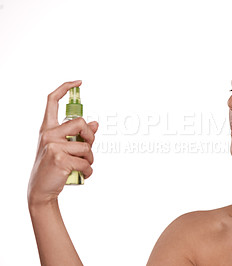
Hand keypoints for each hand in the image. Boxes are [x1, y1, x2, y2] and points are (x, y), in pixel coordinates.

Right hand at [27, 80, 98, 205]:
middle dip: (90, 137)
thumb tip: (95, 124)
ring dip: (90, 159)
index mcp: (47, 128)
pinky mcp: (60, 159)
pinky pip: (86, 162)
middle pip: (80, 123)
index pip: (52, 101)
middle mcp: (48, 134)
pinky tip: (82, 175)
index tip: (78, 82)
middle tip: (88, 149)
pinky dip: (88, 171)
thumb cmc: (53, 166)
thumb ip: (77, 136)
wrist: (41, 189)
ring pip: (86, 147)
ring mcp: (53, 146)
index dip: (65, 88)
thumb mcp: (62, 148)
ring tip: (82, 166)